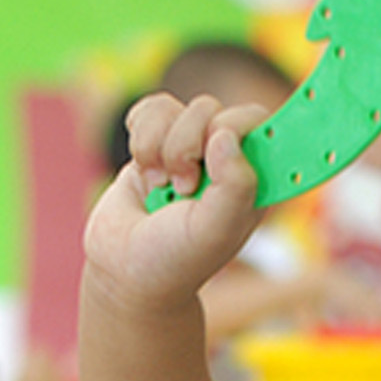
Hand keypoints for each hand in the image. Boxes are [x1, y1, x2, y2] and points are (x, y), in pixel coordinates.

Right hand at [83, 93, 265, 309]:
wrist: (124, 270)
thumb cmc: (176, 258)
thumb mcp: (215, 231)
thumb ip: (235, 185)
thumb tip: (225, 134)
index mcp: (252, 176)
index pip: (256, 120)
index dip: (233, 129)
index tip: (212, 156)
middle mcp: (225, 157)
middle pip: (210, 111)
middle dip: (185, 148)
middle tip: (183, 189)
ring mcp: (189, 146)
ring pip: (176, 110)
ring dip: (159, 150)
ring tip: (161, 187)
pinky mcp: (156, 140)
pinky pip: (150, 109)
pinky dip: (140, 138)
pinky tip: (145, 171)